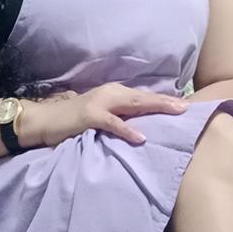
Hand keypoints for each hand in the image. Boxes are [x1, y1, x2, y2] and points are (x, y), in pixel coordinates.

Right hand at [38, 82, 187, 147]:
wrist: (45, 120)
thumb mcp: (100, 115)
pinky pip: (113, 123)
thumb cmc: (73, 121)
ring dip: (155, 107)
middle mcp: (110, 94)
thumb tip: (143, 125)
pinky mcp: (89, 117)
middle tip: (187, 108)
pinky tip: (141, 137)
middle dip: (166, 102)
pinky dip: (127, 130)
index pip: (143, 97)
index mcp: (113, 93)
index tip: (185, 106)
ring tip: (175, 112)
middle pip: (144, 98)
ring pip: (133, 104)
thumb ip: (119, 116)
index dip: (164, 100)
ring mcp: (100, 103)